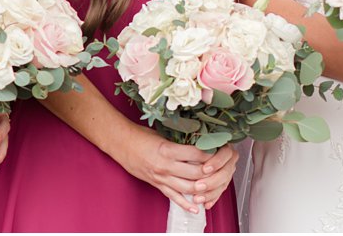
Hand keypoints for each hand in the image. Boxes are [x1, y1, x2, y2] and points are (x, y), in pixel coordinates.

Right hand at [118, 126, 237, 212]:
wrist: (121, 144)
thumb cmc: (141, 136)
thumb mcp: (163, 135)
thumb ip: (180, 142)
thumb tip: (200, 143)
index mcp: (168, 150)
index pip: (196, 155)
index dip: (210, 154)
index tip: (219, 151)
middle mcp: (166, 166)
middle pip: (195, 174)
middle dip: (210, 173)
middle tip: (221, 169)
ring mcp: (161, 178)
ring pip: (187, 188)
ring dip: (202, 189)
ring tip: (214, 186)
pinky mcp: (157, 184)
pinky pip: (173, 197)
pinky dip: (185, 204)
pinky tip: (196, 208)